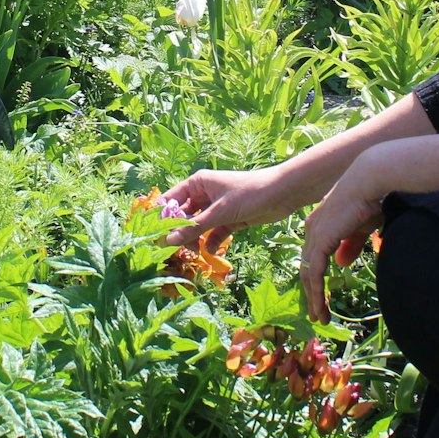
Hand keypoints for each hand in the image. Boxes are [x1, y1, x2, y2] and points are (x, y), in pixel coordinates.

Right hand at [160, 167, 297, 247]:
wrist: (282, 193)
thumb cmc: (248, 194)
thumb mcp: (220, 212)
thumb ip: (194, 227)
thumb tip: (169, 241)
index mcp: (197, 184)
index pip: (170, 201)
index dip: (162, 218)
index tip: (156, 237)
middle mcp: (204, 195)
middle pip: (183, 216)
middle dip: (179, 233)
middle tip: (176, 251)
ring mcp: (216, 208)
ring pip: (198, 226)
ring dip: (195, 239)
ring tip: (194, 253)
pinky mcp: (229, 219)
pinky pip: (214, 232)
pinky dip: (211, 242)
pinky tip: (211, 252)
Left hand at [300, 153, 389, 323]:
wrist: (368, 182)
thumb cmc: (369, 201)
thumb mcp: (359, 228)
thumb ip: (349, 246)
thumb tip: (341, 265)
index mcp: (319, 224)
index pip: (313, 257)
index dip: (316, 278)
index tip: (321, 296)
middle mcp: (312, 230)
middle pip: (307, 268)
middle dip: (312, 293)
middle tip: (317, 313)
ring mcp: (314, 235)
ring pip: (309, 274)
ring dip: (314, 298)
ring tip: (319, 317)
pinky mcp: (321, 240)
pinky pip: (315, 273)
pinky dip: (317, 292)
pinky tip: (321, 306)